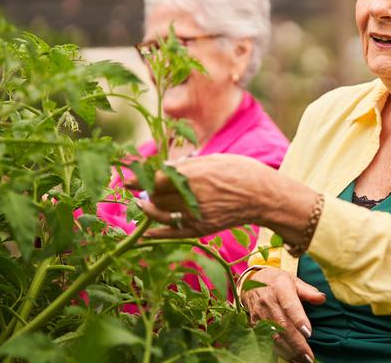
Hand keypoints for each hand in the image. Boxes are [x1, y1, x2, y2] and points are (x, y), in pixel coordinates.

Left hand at [132, 153, 274, 239]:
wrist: (264, 196)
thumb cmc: (241, 171)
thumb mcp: (214, 159)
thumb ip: (188, 165)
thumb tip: (164, 168)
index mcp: (194, 173)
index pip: (156, 177)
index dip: (139, 177)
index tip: (126, 177)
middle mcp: (192, 194)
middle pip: (157, 195)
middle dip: (144, 191)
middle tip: (135, 187)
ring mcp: (196, 214)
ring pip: (162, 213)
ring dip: (148, 209)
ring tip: (142, 203)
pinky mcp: (201, 229)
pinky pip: (173, 232)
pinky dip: (157, 232)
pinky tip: (146, 231)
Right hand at [240, 267, 324, 362]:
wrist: (250, 282)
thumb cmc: (276, 281)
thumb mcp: (293, 280)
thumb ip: (308, 291)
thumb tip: (322, 299)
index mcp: (280, 288)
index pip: (290, 305)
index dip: (299, 319)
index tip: (308, 333)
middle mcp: (268, 302)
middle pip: (282, 326)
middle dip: (296, 343)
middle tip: (309, 356)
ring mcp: (260, 314)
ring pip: (274, 336)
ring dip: (288, 350)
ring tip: (302, 360)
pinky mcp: (254, 324)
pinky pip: (266, 340)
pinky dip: (278, 351)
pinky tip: (290, 358)